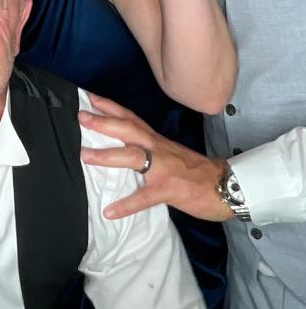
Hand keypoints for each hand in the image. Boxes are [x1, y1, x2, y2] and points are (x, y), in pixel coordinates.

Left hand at [79, 93, 231, 221]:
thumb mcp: (171, 152)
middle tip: (81, 117)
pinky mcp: (169, 190)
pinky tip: (110, 211)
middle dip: (104, 122)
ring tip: (84, 156)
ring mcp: (163, 169)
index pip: (131, 118)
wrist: (226, 186)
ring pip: (133, 157)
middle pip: (128, 130)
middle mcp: (159, 149)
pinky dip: (126, 205)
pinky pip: (145, 198)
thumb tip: (127, 146)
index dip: (111, 107)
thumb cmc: (196, 171)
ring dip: (107, 156)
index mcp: (157, 141)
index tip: (90, 97)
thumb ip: (150, 148)